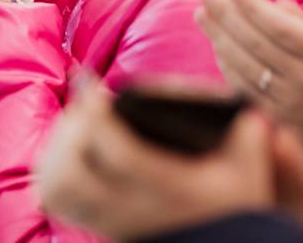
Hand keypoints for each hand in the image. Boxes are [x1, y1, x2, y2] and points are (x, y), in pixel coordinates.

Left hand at [37, 81, 302, 240]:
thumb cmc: (233, 206)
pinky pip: (55, 197)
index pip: (120, 154)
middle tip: (86, 103)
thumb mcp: (249, 171)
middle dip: (70, 129)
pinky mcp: (98, 223)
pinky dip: (53, 166)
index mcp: (168, 189)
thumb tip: (247, 113)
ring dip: (58, 146)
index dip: (96, 114)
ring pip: (56, 188)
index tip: (88, 79)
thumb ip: (250, 137)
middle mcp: (131, 208)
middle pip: (71, 174)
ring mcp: (109, 220)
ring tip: (79, 120)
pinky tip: (72, 145)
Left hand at [196, 0, 302, 174]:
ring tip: (201, 14)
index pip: (278, 26)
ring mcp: (289, 101)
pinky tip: (216, 48)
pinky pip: (246, 91)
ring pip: (244, 66)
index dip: (251, 5)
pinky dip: (227, 69)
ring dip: (219, 38)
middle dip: (225, 14)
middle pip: (254, 42)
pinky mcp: (281, 118)